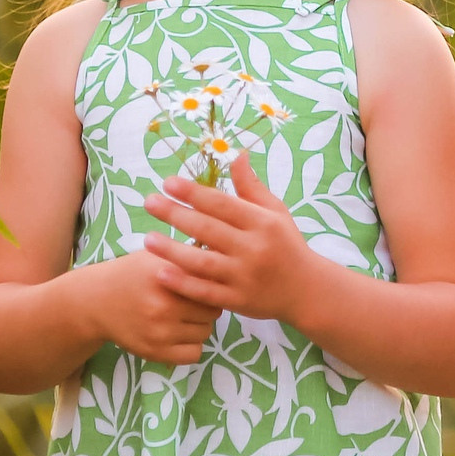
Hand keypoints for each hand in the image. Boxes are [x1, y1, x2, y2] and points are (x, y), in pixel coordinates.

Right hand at [85, 251, 219, 364]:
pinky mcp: (155, 352)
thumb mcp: (157, 255)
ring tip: (184, 317)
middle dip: (208, 306)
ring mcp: (161, 331)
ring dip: (200, 326)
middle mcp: (165, 304)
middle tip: (194, 302)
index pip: (212, 283)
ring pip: (206, 332)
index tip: (208, 283)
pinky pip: (194, 354)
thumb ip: (188, 256)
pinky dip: (192, 346)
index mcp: (169, 275)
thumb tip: (222, 254)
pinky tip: (180, 334)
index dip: (214, 283)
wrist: (96, 300)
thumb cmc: (132, 274)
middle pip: (213, 310)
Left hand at [141, 153, 324, 324]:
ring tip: (147, 239)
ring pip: (203, 262)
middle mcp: (253, 248)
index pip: (222, 204)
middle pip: (208, 229)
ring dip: (172, 250)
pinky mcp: (238, 301)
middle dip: (175, 214)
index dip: (194, 193)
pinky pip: (205, 292)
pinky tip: (161, 273)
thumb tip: (237, 155)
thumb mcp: (276, 212)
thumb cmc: (287, 245)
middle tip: (148, 202)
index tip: (168, 182)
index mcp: (262, 223)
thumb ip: (251, 187)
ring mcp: (244, 277)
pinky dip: (183, 284)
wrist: (308, 290)